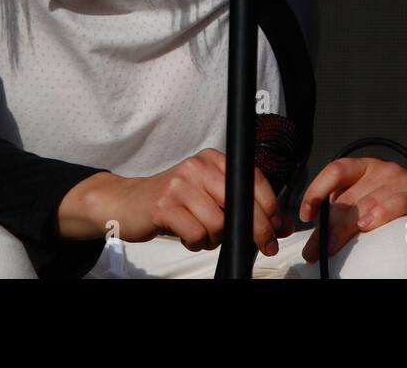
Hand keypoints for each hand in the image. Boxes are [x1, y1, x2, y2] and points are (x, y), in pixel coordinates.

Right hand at [62, 148, 294, 255]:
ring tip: (202, 234)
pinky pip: (197, 234)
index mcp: (212, 159)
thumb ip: (239, 204)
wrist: (126, 202)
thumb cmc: (172, 201)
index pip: (252, 179)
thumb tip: (279, 225)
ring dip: (215, 239)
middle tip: (264, 247)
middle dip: (257, 230)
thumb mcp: (207, 193)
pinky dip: (196, 242)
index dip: (270, 208)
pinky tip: (187, 236)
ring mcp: (179, 185)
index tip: (278, 228)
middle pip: (240, 203)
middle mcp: (197, 167)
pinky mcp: (164, 206)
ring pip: (218, 223)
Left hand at [295, 157, 406, 263]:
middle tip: (315, 250)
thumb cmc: (395, 200)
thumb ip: (347, 206)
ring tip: (334, 246)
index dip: (317, 190)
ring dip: (348, 228)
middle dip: (328, 227)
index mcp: (363, 167)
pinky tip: (369, 225)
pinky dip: (382, 213)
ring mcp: (401, 180)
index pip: (335, 171)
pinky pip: (399, 203)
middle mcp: (380, 169)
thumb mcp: (369, 195)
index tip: (306, 214)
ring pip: (369, 203)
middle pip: (349, 198)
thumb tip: (318, 232)